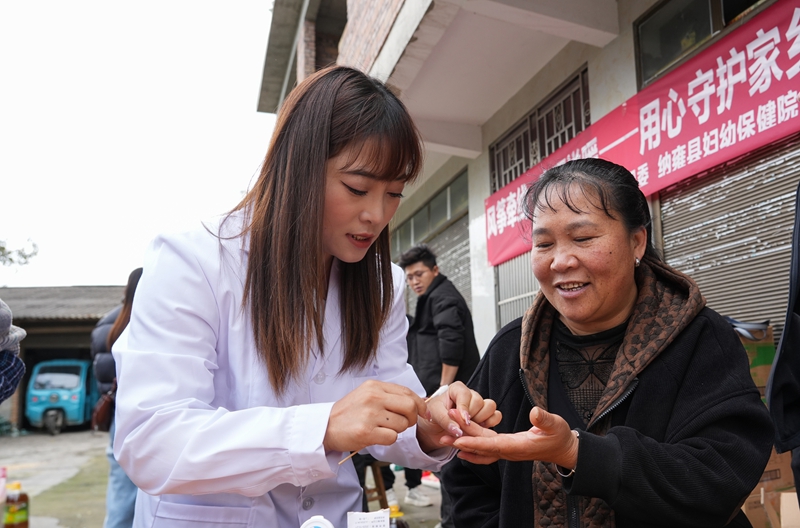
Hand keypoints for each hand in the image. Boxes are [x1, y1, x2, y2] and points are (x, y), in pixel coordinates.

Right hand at [324, 379, 426, 452]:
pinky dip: (388, 440)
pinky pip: (392, 437)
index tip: (423, 413)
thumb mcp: (366, 395)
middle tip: (402, 423)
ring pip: (402, 424)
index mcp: (374, 386)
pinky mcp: (366, 432)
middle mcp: (373, 397)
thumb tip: (417, 402)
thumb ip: (389, 396)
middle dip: (412, 418)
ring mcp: (370, 414)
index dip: (420, 404)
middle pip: (410, 407)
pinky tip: (375, 436)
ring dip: (396, 430)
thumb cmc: (349, 413)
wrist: (325, 427)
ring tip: (381, 429)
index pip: (407, 392)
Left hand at [416, 382, 500, 451]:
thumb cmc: (433, 416)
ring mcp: (480, 404)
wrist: (435, 427)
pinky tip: (479, 429)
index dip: (465, 408)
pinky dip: (490, 423)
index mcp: (456, 389)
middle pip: (479, 402)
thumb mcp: (434, 416)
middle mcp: (470, 394)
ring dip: (481, 420)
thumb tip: (458, 430)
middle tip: (461, 426)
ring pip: (490, 407)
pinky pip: (496, 415)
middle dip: (471, 417)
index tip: (464, 420)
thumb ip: (445, 421)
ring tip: (468, 427)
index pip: (465, 394)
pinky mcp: (486, 414)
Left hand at [451, 407, 577, 467]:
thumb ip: (544, 419)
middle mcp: (509, 451)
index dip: (474, 442)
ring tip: (445, 439)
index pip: (492, 444)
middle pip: (481, 448)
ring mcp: (507, 451)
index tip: (458, 440)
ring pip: (481, 450)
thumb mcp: (555, 424)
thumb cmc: (560, 436)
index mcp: (518, 446)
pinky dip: (472, 448)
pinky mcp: (506, 448)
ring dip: (463, 445)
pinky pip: (485, 450)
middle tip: (442, 437)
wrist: (564, 449)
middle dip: (461, 443)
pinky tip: (460, 446)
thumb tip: (534, 412)